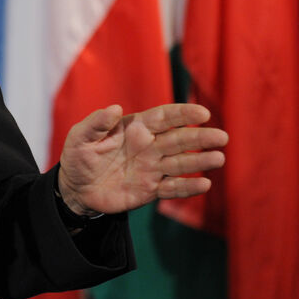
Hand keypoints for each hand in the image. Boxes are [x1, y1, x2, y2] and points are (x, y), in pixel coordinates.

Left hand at [57, 103, 226, 216]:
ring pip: (181, 163)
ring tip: (218, 158)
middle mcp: (149, 146)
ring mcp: (152, 168)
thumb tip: (115, 108)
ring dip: (200, 161)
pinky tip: (204, 184)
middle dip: (200, 138)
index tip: (202, 113)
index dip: (183, 114)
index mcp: (136, 128)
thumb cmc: (79, 157)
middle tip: (222, 137)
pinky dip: (188, 187)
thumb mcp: (80, 137)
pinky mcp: (150, 190)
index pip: (164, 117)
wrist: (76, 189)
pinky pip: (172, 188)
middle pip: (179, 139)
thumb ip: (96, 123)